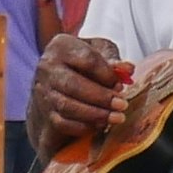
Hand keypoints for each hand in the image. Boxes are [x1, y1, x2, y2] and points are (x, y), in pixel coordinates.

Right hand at [31, 31, 129, 145]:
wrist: (57, 81)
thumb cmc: (83, 62)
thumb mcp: (98, 52)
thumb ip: (113, 59)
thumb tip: (128, 69)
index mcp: (61, 46)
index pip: (87, 59)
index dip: (107, 74)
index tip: (121, 85)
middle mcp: (47, 68)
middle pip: (74, 84)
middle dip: (101, 97)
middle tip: (122, 105)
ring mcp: (44, 91)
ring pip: (67, 106)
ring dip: (95, 114)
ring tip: (116, 117)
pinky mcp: (45, 112)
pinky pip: (62, 123)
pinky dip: (83, 126)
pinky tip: (100, 125)